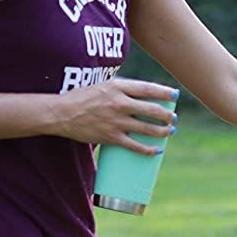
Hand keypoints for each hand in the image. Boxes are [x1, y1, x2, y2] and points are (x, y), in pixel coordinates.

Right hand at [51, 77, 177, 153]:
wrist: (61, 113)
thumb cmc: (83, 98)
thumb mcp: (103, 86)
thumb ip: (122, 90)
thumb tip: (144, 97)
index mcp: (117, 87)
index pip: (147, 88)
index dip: (164, 92)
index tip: (175, 95)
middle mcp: (118, 103)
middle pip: (152, 110)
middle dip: (167, 115)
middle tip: (173, 118)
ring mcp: (116, 121)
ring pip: (148, 128)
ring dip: (163, 132)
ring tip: (170, 131)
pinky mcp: (111, 136)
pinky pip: (136, 145)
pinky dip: (149, 149)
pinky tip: (157, 150)